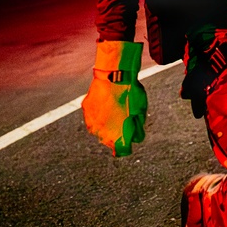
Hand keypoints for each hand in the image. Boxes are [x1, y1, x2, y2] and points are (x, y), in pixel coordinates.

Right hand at [82, 40, 147, 155]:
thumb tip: (135, 137)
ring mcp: (91, 122)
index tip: (129, 138)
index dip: (127, 145)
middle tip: (123, 119)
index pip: (122, 151)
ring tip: (114, 110)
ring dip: (105, 124)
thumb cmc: (130, 93)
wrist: (114, 75)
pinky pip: (92, 116)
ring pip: (99, 129)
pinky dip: (98, 113)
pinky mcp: (86, 110)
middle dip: (116, 134)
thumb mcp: (141, 112)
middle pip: (110, 141)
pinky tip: (105, 103)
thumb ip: (138, 129)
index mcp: (117, 138)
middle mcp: (101, 134)